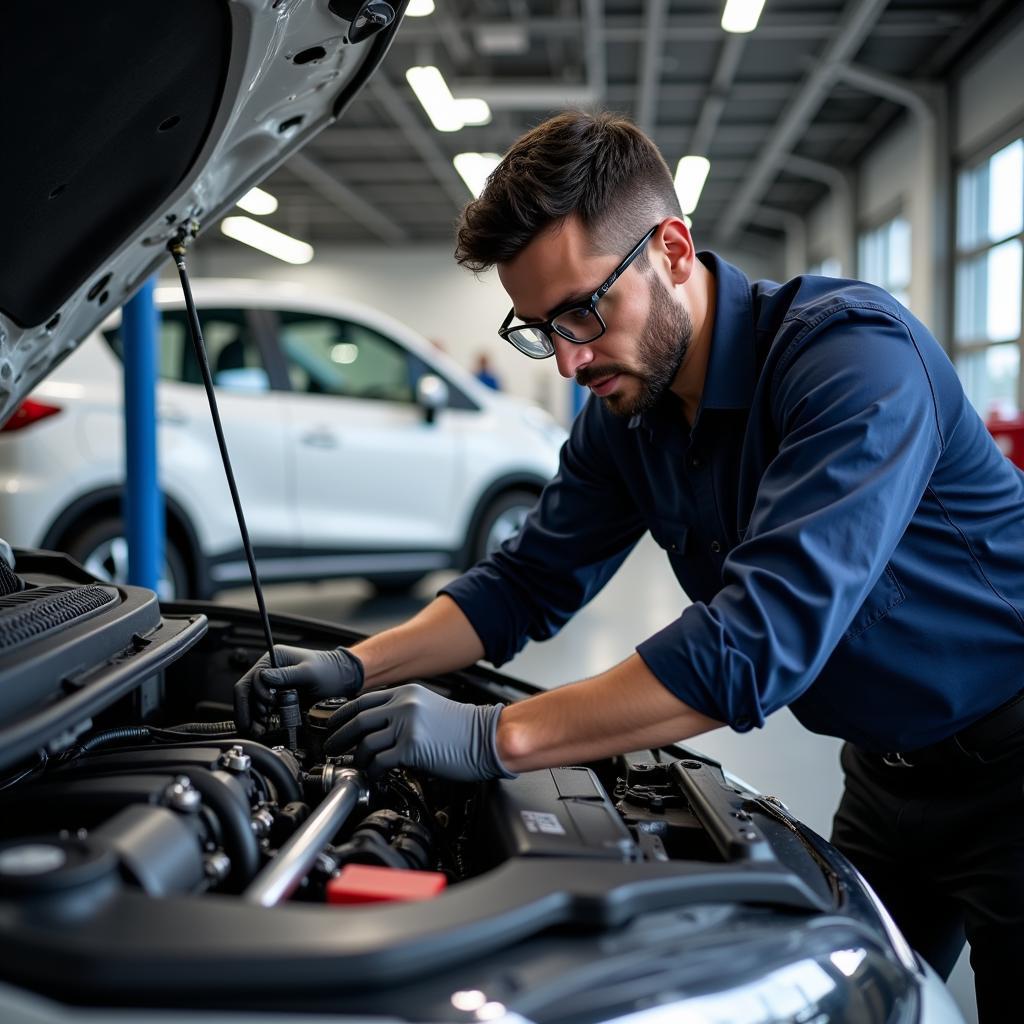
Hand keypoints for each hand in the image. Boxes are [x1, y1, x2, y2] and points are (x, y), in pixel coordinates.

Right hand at [234, 644, 363, 735]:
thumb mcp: (309, 672)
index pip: (251, 679)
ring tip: (259, 730)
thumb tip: (265, 678)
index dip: (255, 696)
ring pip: (252, 703)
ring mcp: (273, 685)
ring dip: (252, 718)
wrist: (343, 679)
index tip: (267, 708)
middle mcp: (270, 671)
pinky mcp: (278, 698)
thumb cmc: (330, 670)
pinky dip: (260, 720)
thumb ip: (286, 675)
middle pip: (246, 693)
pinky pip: (262, 710)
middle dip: (248, 712)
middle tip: (255, 727)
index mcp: (273, 658)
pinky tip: (264, 728)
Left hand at [323, 683, 515, 781]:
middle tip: (331, 747)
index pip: (363, 701)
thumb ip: (402, 712)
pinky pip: (380, 761)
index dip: (342, 715)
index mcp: (407, 693)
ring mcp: (407, 725)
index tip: (332, 726)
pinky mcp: (412, 748)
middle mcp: (404, 705)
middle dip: (339, 736)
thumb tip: (375, 729)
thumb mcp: (428, 708)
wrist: (486, 738)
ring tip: (356, 766)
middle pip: (358, 719)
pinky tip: (375, 775)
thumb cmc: (463, 729)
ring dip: (357, 758)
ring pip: (366, 742)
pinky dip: (373, 771)